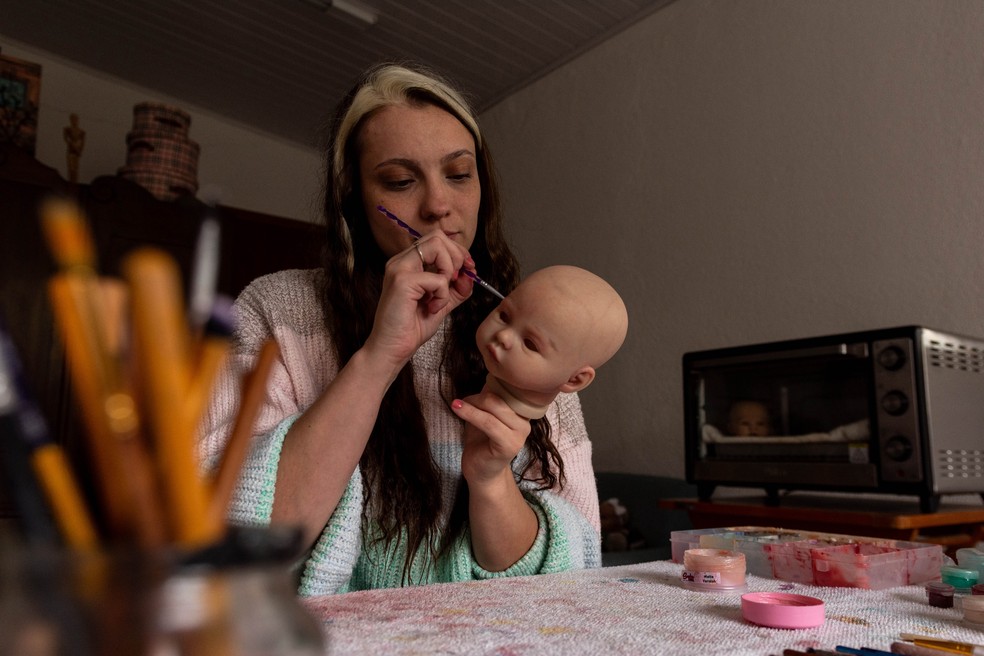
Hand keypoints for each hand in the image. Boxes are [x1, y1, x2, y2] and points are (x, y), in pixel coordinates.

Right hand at [364, 232, 474, 369]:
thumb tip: (471, 275)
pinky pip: (437, 278)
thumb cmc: (410, 328)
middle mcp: (401, 261)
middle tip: (456, 281)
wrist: (392, 349)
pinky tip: (431, 308)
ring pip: (437, 247)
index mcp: (408, 263)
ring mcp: (399, 268)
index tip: (468, 270)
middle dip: (457, 256)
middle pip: (438, 237)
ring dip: (449, 271)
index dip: (458, 252)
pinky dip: (442, 295)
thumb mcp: (441, 304)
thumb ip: (456, 289)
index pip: (437, 240)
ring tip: (441, 294)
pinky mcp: (402, 281)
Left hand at [452, 388, 530, 486]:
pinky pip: (488, 423)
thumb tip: (483, 379)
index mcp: (522, 414)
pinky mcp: (509, 445)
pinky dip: (470, 414)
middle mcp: (525, 423)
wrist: (481, 473)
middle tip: (462, 401)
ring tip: (457, 405)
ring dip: (471, 404)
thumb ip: (488, 400)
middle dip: (477, 397)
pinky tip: (457, 409)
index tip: (472, 388)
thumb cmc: (482, 443)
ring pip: (494, 409)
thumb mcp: (485, 416)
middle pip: (499, 398)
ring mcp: (519, 435)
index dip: (489, 385)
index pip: (507, 391)